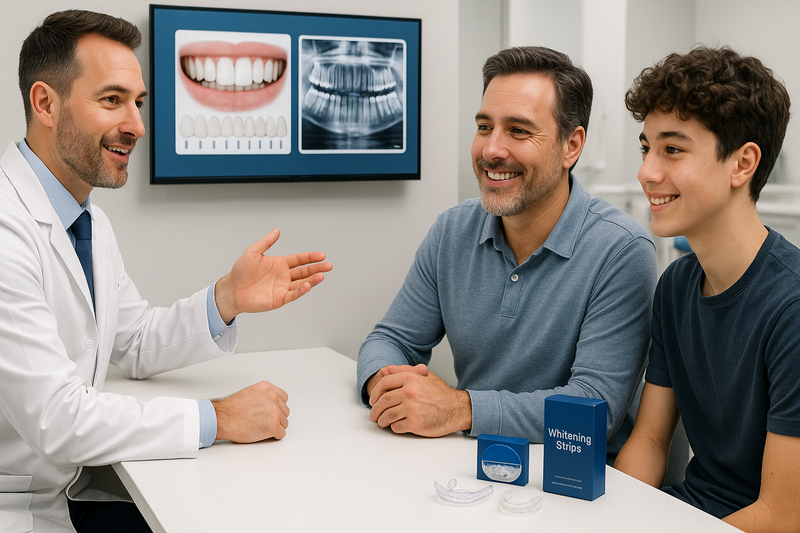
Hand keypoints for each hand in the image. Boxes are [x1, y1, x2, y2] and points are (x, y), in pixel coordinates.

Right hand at [212, 381, 289, 442]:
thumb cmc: (231, 409)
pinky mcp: (273, 426)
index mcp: (267, 388)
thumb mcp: (250, 392)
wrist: (223, 418)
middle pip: (285, 411)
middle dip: (276, 417)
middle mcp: (273, 398)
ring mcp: (274, 412)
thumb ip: (263, 396)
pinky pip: (281, 433)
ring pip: (284, 423)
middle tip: (264, 421)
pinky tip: (264, 433)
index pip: (284, 398)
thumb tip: (269, 403)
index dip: (277, 407)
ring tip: (261, 427)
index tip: (272, 411)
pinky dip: (274, 436)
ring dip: (275, 427)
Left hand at [215, 229, 332, 322]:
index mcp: (280, 264)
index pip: (300, 259)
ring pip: (302, 283)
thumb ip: (266, 242)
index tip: (321, 255)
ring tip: (321, 275)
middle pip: (305, 271)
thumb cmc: (240, 272)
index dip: (311, 257)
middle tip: (328, 266)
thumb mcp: (253, 252)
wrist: (232, 290)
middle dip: (317, 268)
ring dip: (312, 279)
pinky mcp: (279, 299)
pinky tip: (307, 285)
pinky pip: (293, 294)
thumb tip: (277, 231)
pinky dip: (301, 290)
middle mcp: (284, 276)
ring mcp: (283, 288)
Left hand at [368, 365, 471, 436]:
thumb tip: (384, 371)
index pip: (383, 383)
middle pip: (382, 401)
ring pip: (387, 415)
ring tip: (382, 421)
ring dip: (382, 420)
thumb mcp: (424, 376)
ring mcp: (411, 408)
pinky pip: (396, 427)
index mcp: (410, 379)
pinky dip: (394, 427)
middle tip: (374, 414)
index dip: (375, 393)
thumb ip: (404, 371)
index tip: (373, 400)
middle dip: (375, 409)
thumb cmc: (440, 393)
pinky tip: (396, 425)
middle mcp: (409, 392)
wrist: (456, 409)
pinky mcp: (414, 424)